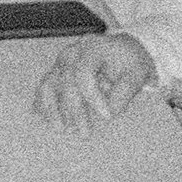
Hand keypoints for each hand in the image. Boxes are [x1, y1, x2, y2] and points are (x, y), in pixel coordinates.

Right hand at [33, 34, 155, 132]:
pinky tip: (46, 120)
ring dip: (51, 108)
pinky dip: (44, 105)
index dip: (93, 97)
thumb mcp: (137, 72)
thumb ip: (126, 91)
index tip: (108, 117)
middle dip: (74, 110)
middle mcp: (72, 53)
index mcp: (93, 48)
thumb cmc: (129, 61)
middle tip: (85, 133)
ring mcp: (61, 63)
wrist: (121, 50)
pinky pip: (44, 89)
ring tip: (59, 129)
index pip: (83, 72)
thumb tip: (109, 112)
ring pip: (48, 83)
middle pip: (65, 80)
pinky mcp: (56, 73)